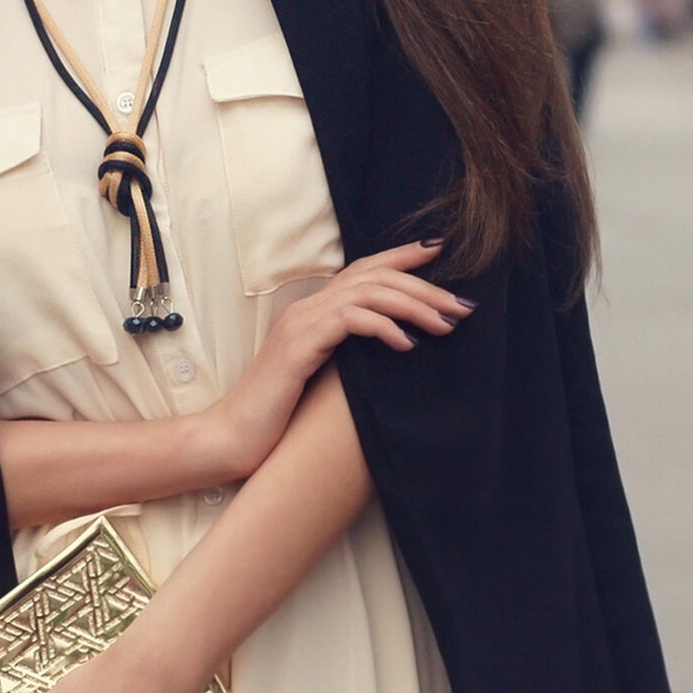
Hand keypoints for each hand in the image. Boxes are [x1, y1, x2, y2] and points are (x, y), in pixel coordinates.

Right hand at [199, 240, 468, 484]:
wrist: (231, 439)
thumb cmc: (279, 417)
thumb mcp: (323, 379)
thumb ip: (349, 357)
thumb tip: (397, 350)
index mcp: (313, 312)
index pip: (363, 270)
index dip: (402, 256)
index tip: (441, 252)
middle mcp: (307, 309)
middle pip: (374, 276)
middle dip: (424, 286)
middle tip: (462, 305)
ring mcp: (300, 325)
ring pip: (367, 293)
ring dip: (414, 305)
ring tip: (446, 325)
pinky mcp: (298, 348)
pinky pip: (349, 321)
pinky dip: (383, 326)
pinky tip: (407, 344)